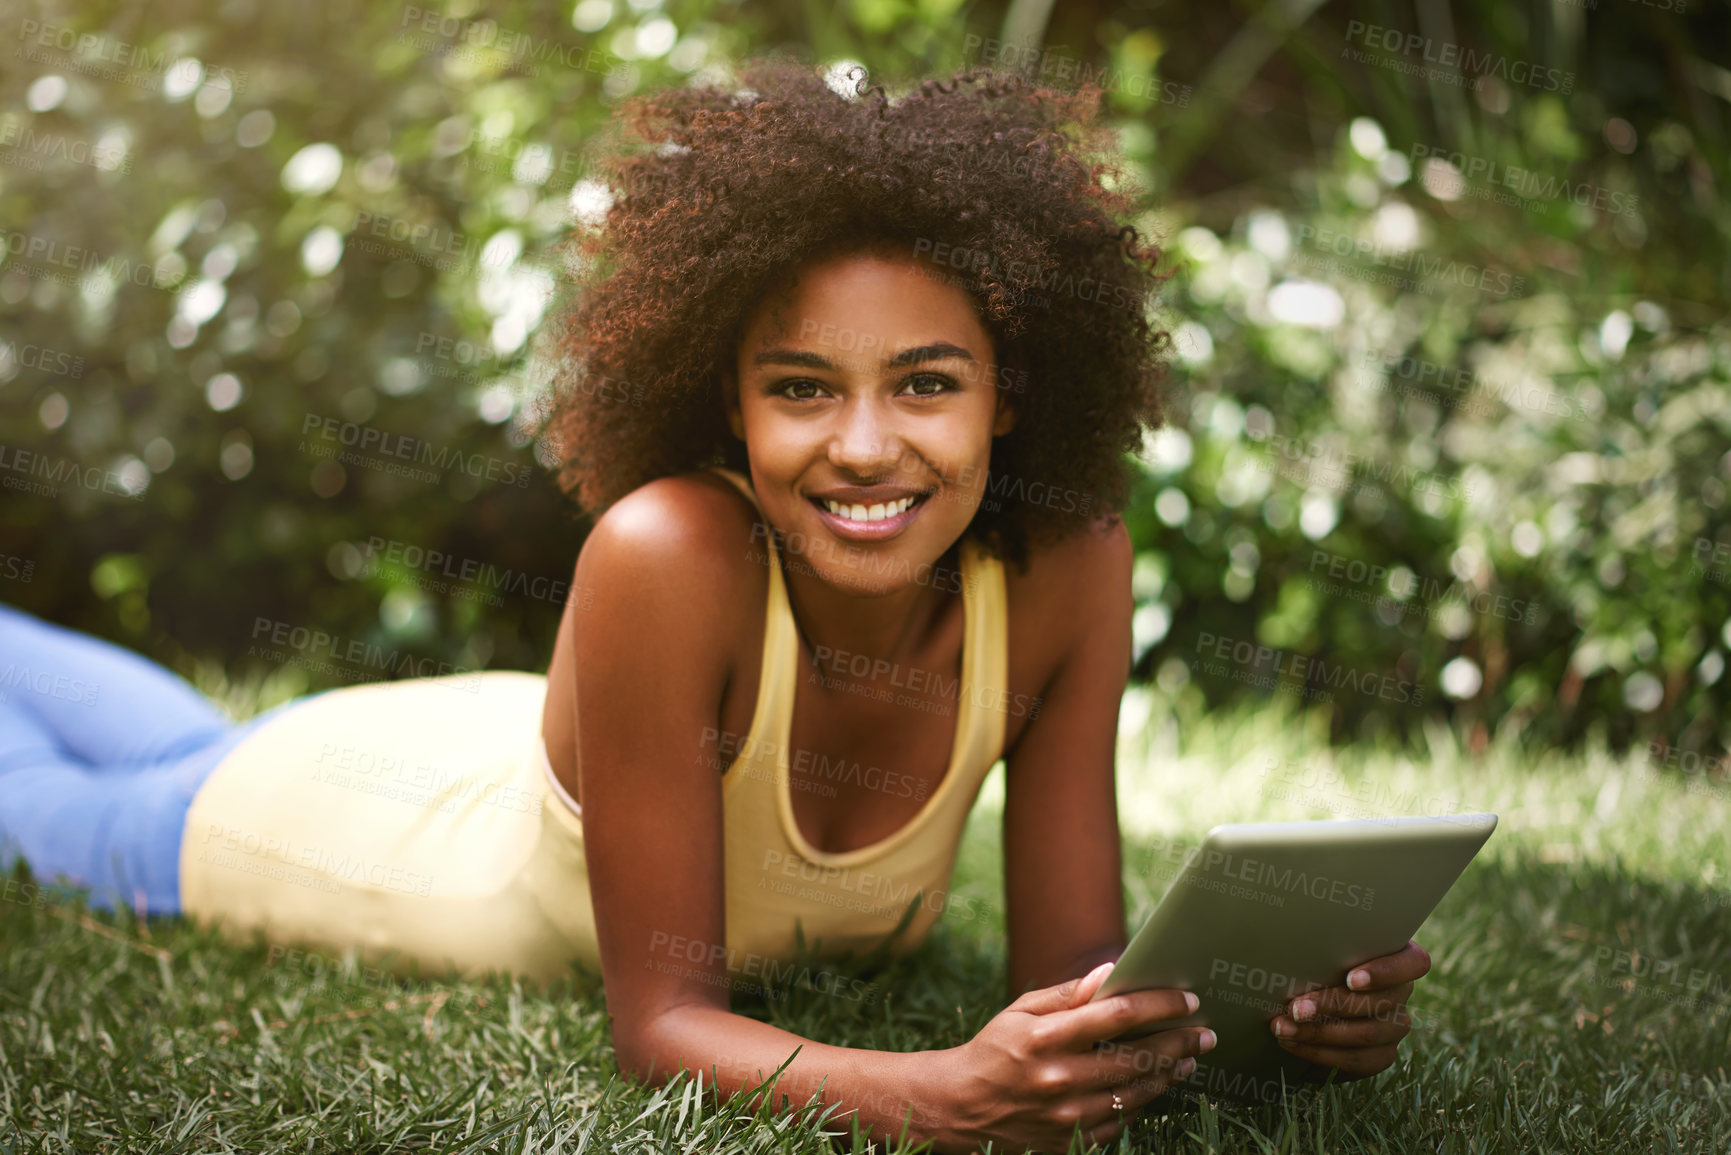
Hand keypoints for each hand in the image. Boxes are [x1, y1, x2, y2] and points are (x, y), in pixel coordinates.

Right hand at [934, 961, 1215, 1152]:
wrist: (961, 1107)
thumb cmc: (994, 1050)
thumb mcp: (1020, 1012)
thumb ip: (1068, 994)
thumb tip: (1112, 971)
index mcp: (1044, 1038)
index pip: (1117, 1016)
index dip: (1159, 1005)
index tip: (1187, 998)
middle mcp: (1058, 1078)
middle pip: (1137, 1058)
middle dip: (1178, 1041)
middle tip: (1205, 1031)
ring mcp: (1066, 1116)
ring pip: (1136, 1093)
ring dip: (1170, 1074)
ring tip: (1189, 1057)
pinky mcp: (1069, 1143)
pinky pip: (1120, 1122)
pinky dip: (1142, 1102)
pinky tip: (1155, 1086)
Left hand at [1267, 939, 1430, 1079]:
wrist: (1308, 1002)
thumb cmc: (1316, 961)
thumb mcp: (1323, 948)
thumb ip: (1322, 946)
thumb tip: (1289, 941)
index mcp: (1399, 958)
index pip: (1414, 963)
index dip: (1386, 972)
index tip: (1351, 979)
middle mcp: (1401, 993)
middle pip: (1381, 1003)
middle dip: (1333, 1005)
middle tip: (1295, 1007)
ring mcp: (1395, 1026)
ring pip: (1367, 1034)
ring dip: (1319, 1032)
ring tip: (1283, 1027)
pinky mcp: (1381, 1054)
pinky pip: (1356, 1060)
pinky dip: (1319, 1053)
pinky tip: (1292, 1043)